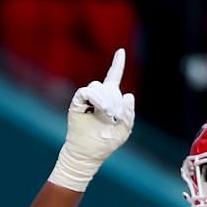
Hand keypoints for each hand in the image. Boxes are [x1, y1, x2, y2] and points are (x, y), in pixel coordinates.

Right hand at [48, 49, 134, 191]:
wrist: (87, 154)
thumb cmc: (105, 143)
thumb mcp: (124, 129)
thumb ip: (129, 113)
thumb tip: (128, 95)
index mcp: (109, 99)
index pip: (113, 78)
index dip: (117, 64)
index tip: (121, 51)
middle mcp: (97, 97)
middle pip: (108, 85)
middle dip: (115, 99)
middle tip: (115, 116)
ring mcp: (86, 100)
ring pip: (98, 86)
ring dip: (106, 99)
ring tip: (107, 114)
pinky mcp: (77, 104)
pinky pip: (87, 92)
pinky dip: (96, 99)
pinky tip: (100, 110)